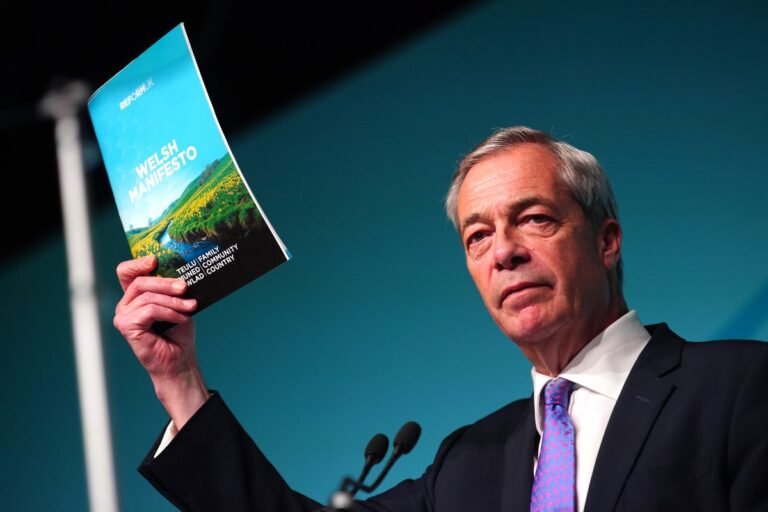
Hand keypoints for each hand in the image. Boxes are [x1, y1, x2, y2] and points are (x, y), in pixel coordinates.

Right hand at [114, 255, 209, 429]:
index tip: (155, 260)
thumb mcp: (177, 303)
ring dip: (173, 301)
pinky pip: (150, 310)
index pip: (127, 272)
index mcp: (135, 296)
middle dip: (166, 282)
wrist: (180, 360)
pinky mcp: (127, 327)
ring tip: (191, 306)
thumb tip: (179, 272)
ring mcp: (123, 316)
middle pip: (140, 282)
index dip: (137, 263)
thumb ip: (171, 288)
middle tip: (185, 287)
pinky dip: (169, 312)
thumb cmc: (178, 332)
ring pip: (148, 297)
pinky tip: (181, 319)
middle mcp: (125, 305)